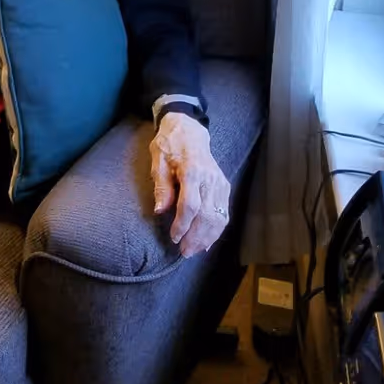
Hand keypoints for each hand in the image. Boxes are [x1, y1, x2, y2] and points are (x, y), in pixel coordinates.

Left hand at [150, 112, 230, 256]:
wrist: (189, 130)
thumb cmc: (169, 145)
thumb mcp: (158, 160)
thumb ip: (161, 185)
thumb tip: (160, 210)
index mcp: (192, 171)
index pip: (190, 205)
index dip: (182, 224)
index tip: (173, 237)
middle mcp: (211, 179)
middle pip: (207, 215)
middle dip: (196, 237)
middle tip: (184, 252)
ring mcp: (220, 184)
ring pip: (219, 217)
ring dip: (207, 237)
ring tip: (194, 250)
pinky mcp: (225, 187)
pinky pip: (224, 213)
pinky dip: (217, 230)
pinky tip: (207, 242)